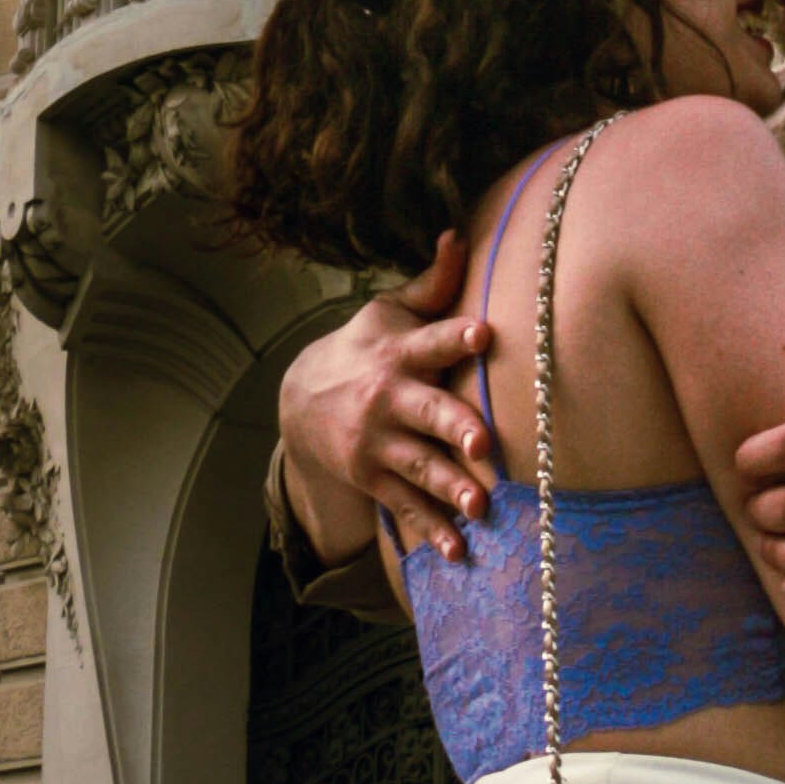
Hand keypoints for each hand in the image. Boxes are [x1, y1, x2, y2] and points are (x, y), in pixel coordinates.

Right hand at [279, 232, 496, 562]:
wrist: (301, 397)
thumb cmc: (365, 346)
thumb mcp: (390, 311)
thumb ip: (433, 283)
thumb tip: (457, 232)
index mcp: (399, 351)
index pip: (432, 339)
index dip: (456, 336)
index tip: (484, 333)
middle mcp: (388, 397)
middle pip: (426, 411)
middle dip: (454, 426)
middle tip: (483, 441)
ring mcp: (378, 442)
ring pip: (419, 466)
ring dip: (450, 487)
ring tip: (481, 506)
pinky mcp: (373, 477)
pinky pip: (405, 506)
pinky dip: (429, 530)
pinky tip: (457, 551)